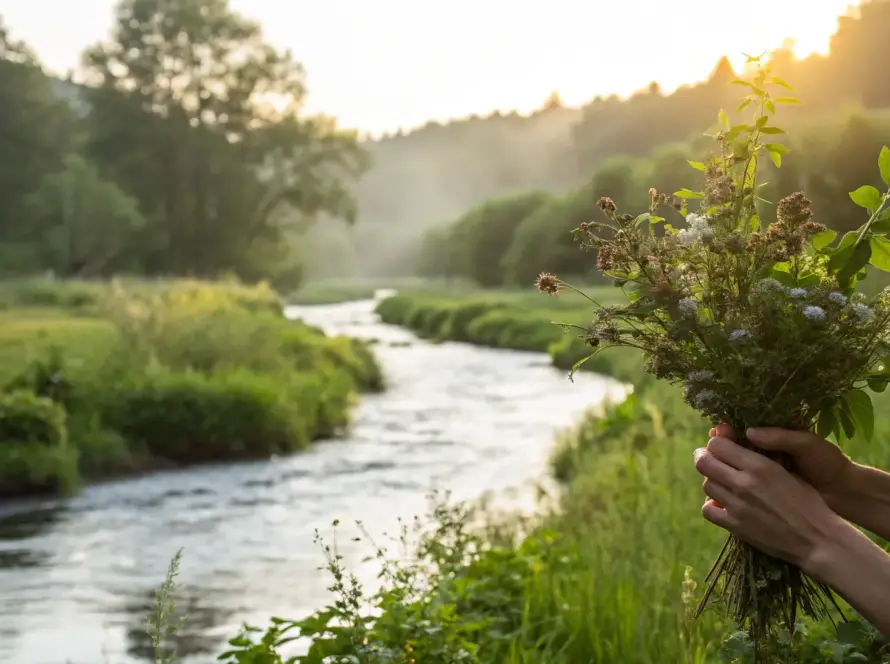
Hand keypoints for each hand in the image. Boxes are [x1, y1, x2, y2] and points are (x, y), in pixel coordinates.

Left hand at [694, 433, 846, 569]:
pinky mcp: (734, 525)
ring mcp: (736, 505)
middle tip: (708, 458)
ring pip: (706, 485)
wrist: (817, 540)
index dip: (716, 443)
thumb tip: (742, 442)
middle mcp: (743, 483)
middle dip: (703, 457)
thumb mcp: (789, 472)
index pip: (718, 444)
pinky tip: (722, 504)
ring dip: (711, 481)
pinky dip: (711, 505)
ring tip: (722, 482)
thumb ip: (763, 457)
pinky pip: (708, 510)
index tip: (720, 445)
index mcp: (759, 466)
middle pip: (704, 462)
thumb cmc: (809, 503)